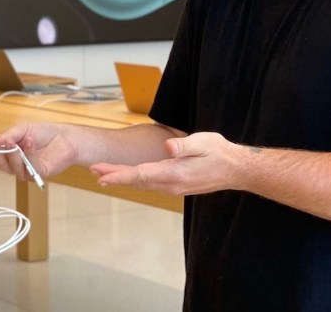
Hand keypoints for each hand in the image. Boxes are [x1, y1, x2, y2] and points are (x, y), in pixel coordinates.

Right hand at [0, 122, 74, 181]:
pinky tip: (29, 142)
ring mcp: (26, 170)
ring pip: (13, 168)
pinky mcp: (38, 174)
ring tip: (13, 142)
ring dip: (12, 154)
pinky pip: (30, 167)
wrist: (65, 137)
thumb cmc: (43, 133)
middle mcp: (15, 164)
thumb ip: (7, 136)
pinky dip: (28, 154)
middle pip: (0, 164)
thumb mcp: (21, 130)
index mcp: (8, 153)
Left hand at [90, 132, 243, 195]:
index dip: (119, 175)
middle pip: (136, 181)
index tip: (101, 176)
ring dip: (122, 178)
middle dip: (114, 176)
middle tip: (93, 171)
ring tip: (103, 174)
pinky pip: (150, 184)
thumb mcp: (204, 142)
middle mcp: (171, 184)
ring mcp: (174, 187)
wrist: (237, 170)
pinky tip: (128, 176)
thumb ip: (184, 145)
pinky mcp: (177, 185)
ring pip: (142, 184)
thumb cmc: (220, 153)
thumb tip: (168, 147)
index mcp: (175, 173)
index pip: (140, 174)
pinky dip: (135, 180)